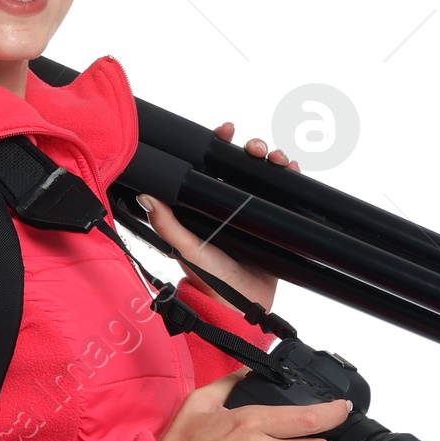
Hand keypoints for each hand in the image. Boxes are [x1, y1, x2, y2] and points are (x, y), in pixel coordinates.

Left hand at [139, 121, 298, 312]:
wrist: (241, 309)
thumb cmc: (209, 281)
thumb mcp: (186, 249)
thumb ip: (167, 224)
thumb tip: (147, 195)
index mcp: (208, 206)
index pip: (213, 166)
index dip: (220, 145)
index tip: (226, 131)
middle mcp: (232, 207)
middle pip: (244, 166)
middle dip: (252, 149)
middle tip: (255, 149)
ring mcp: (255, 216)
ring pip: (267, 177)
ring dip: (274, 161)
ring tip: (277, 160)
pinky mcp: (276, 227)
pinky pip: (286, 198)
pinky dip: (292, 180)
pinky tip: (292, 172)